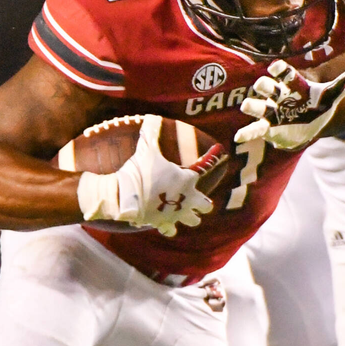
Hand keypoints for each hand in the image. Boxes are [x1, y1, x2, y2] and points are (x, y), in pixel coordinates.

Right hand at [76, 115, 218, 236]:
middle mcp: (186, 199)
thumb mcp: (146, 148)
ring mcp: (175, 213)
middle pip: (206, 206)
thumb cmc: (138, 171)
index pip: (207, 167)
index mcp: (187, 179)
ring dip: (189, 215)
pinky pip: (171, 230)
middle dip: (202, 201)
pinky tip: (166, 222)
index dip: (214, 157)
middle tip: (194, 195)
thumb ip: (151, 131)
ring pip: (193, 221)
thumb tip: (151, 115)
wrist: (124, 195)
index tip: (220, 150)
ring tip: (181, 209)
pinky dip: (170, 227)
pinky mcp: (162, 224)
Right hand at [236, 61, 344, 149]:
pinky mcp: (268, 128)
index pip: (284, 74)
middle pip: (267, 87)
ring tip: (248, 106)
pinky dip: (247, 133)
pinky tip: (240, 136)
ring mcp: (272, 112)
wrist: (310, 122)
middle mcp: (279, 96)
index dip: (279, 70)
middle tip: (262, 86)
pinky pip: (256, 129)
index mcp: (292, 86)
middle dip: (264, 86)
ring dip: (252, 106)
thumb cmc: (318, 104)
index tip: (275, 67)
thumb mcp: (333, 94)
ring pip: (259, 106)